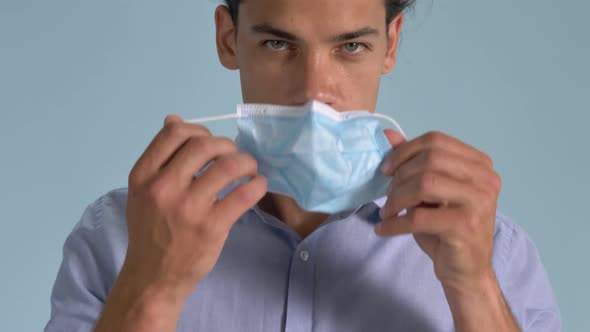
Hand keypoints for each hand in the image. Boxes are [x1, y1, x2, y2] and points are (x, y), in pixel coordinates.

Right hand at [123, 115, 266, 297]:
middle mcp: (163, 188)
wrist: (152, 278)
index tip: (210, 143)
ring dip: (246, 162)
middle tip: (233, 156)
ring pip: (227, 166)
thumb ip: (159, 158)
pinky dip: (256, 185)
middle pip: (203, 145)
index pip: (174, 133)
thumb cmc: (150, 232)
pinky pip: (242, 195)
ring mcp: (188, 208)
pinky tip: (257, 185)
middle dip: (226, 145)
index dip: (199, 130)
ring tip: (249, 168)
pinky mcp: (210, 227)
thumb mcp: (142, 192)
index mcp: (143, 175)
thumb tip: (173, 119)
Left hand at [376, 130, 501, 288]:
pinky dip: (394, 223)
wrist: (465, 270)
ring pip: (424, 184)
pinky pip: (418, 217)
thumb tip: (387, 135)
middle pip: (430, 159)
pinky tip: (384, 229)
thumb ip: (412, 162)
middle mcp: (485, 179)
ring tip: (387, 212)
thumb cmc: (445, 228)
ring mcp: (479, 202)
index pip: (436, 141)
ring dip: (396, 199)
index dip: (405, 151)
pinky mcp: (465, 226)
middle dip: (400, 176)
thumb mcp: (428, 192)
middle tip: (387, 195)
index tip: (386, 169)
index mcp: (479, 164)